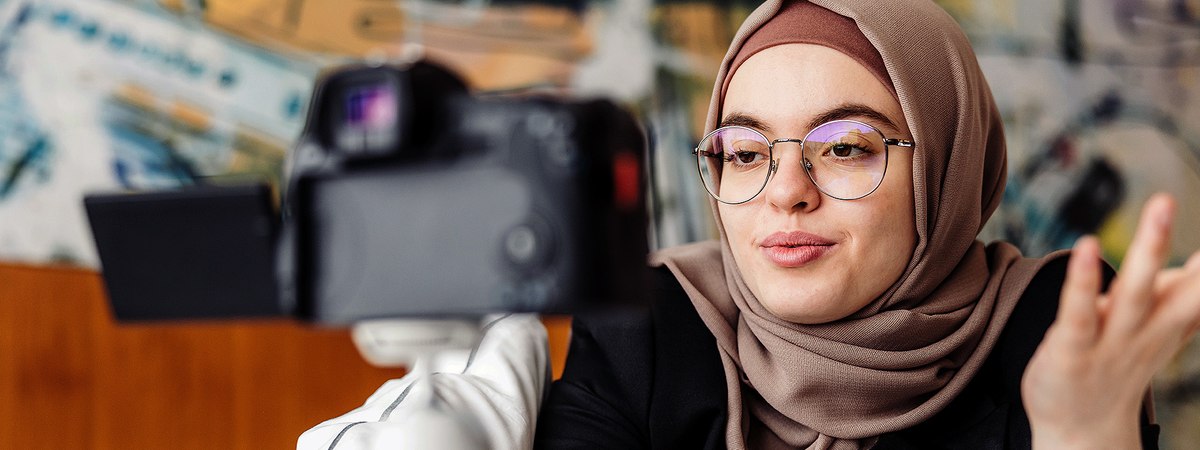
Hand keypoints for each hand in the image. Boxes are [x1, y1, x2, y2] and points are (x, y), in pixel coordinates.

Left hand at [1022, 193, 1199, 449]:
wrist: (1080, 428)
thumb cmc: (1116, 367)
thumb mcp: (1158, 330)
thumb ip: (1182, 295)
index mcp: (1169, 321)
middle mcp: (1147, 329)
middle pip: (1178, 285)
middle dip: (1184, 244)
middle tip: (1183, 200)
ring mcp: (1111, 340)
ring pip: (1136, 292)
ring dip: (1150, 250)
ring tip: (1163, 205)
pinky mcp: (1072, 349)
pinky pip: (1080, 313)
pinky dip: (1083, 283)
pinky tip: (1084, 248)